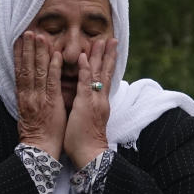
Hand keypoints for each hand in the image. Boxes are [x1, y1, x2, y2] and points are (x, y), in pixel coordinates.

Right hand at [15, 31, 65, 158]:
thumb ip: (27, 100)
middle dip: (27, 48)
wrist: (39, 150)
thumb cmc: (35, 135)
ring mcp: (40, 98)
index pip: (20, 72)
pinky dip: (54, 67)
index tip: (19, 41)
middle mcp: (29, 95)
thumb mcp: (26, 115)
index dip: (19, 55)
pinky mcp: (51, 103)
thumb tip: (26, 91)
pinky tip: (55, 54)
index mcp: (23, 98)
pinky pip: (53, 82)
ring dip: (39, 52)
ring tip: (39, 36)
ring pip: (38, 71)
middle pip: (27, 67)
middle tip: (28, 31)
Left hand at [64, 37, 117, 166]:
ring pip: (97, 74)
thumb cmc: (86, 142)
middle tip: (111, 39)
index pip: (105, 79)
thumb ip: (88, 108)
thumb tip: (84, 101)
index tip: (109, 51)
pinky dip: (84, 69)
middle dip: (108, 55)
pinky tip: (82, 57)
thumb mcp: (88, 120)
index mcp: (100, 103)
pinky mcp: (85, 104)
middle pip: (105, 73)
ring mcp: (94, 101)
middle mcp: (100, 99)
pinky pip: (84, 83)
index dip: (107, 64)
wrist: (90, 155)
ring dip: (98, 56)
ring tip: (101, 41)